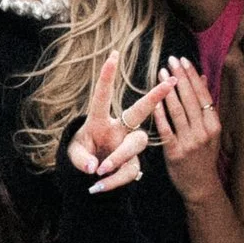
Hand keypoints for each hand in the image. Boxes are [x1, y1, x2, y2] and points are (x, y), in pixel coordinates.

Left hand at [64, 52, 170, 193]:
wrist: (88, 176)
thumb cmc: (81, 155)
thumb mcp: (74, 154)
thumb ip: (80, 159)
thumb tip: (93, 167)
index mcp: (99, 121)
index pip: (102, 97)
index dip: (107, 77)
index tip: (113, 55)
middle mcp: (118, 129)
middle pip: (138, 112)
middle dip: (154, 96)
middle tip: (170, 82)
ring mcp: (129, 146)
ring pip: (134, 145)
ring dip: (118, 157)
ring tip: (99, 172)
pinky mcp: (133, 165)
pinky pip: (128, 172)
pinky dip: (113, 181)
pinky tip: (98, 187)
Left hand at [152, 56, 227, 204]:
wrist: (201, 187)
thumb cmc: (203, 156)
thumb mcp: (210, 131)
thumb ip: (205, 105)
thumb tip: (203, 78)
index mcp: (214, 124)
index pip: (203, 94)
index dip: (193, 76)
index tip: (183, 60)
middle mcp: (204, 132)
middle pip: (191, 99)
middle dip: (180, 77)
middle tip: (170, 60)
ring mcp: (190, 142)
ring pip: (179, 111)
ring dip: (169, 90)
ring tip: (161, 73)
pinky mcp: (175, 152)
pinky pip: (167, 129)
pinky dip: (161, 113)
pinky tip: (154, 100)